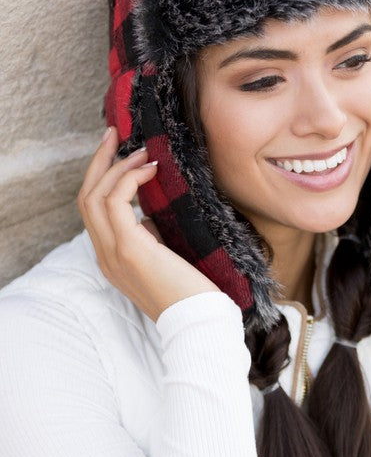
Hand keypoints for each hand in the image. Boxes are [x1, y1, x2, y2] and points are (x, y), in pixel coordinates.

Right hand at [77, 126, 220, 322]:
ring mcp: (113, 253)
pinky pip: (116, 202)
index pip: (93, 210)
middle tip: (113, 133)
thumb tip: (148, 215)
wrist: (198, 322)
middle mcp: (105, 256)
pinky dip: (130, 180)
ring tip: (142, 151)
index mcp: (112, 258)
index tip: (119, 152)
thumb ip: (149, 239)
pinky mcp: (130, 249)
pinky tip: (151, 170)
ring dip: (117, 166)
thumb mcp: (163, 260)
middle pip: (86, 198)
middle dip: (98, 161)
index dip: (101, 177)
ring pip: (95, 196)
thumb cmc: (191, 293)